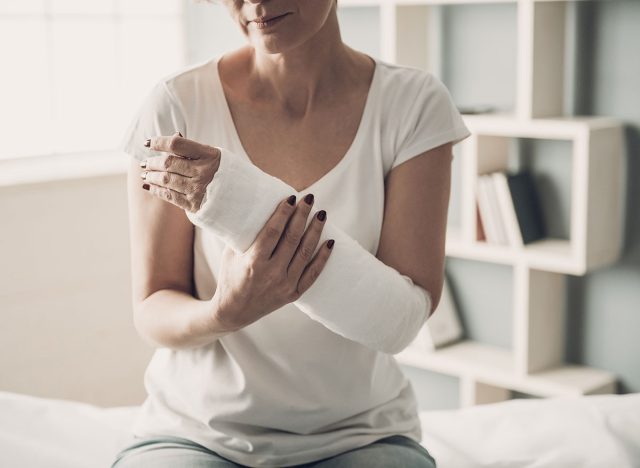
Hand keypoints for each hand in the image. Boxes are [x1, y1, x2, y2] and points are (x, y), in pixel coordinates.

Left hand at [139, 132, 219, 212]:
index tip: (147, 142)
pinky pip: (170, 196)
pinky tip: (149, 187)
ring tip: (145, 175)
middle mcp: (203, 172)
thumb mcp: (213, 156)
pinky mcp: (194, 205)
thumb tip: (173, 136)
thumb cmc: (223, 172)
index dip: (159, 142)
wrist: (241, 197)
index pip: (177, 145)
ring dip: (152, 177)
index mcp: (209, 155)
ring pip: (166, 180)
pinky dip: (156, 190)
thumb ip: (193, 149)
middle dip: (152, 163)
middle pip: (168, 164)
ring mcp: (198, 189)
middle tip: (144, 163)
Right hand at [211, 194, 334, 331]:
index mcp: (253, 262)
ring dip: (315, 231)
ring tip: (322, 214)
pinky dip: (323, 258)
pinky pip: (313, 274)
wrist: (234, 312)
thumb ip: (243, 234)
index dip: (284, 213)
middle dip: (302, 215)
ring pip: (305, 253)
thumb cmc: (230, 277)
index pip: (273, 232)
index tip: (292, 197)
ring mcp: (285, 285)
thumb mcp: (230, 254)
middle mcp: (272, 273)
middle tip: (310, 198)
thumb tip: (252, 206)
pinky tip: (330, 242)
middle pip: (292, 238)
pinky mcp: (293, 294)